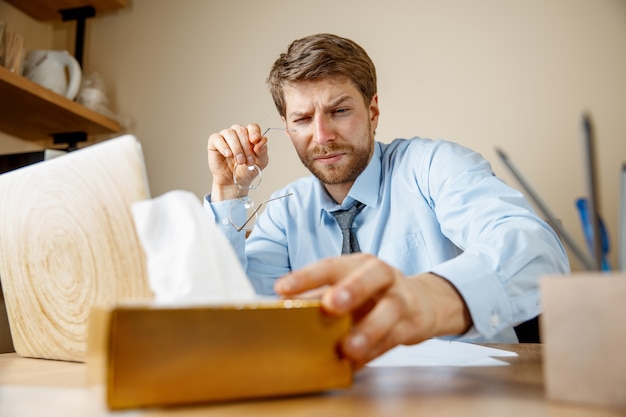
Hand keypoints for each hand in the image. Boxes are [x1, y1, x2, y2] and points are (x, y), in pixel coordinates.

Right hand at [207, 124, 269, 200]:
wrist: (234, 182)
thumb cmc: (247, 170)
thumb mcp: (260, 162)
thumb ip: (263, 151)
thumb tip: (262, 140)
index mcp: (249, 135)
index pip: (253, 127)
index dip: (254, 132)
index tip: (255, 141)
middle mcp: (237, 133)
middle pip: (242, 130)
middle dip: (246, 147)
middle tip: (249, 161)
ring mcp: (225, 136)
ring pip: (230, 133)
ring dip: (237, 148)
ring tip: (240, 161)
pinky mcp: (214, 142)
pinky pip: (217, 138)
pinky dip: (224, 146)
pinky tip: (228, 154)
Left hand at [274, 254, 471, 368]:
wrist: (422, 302)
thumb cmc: (374, 294)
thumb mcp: (348, 287)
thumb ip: (319, 297)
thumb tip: (281, 309)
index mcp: (359, 264)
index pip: (331, 265)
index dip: (307, 277)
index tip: (283, 289)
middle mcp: (383, 275)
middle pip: (370, 277)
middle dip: (350, 290)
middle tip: (330, 305)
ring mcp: (401, 298)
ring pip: (388, 310)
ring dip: (368, 329)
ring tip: (347, 348)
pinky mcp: (412, 323)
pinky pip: (393, 338)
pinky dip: (375, 351)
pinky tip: (357, 363)